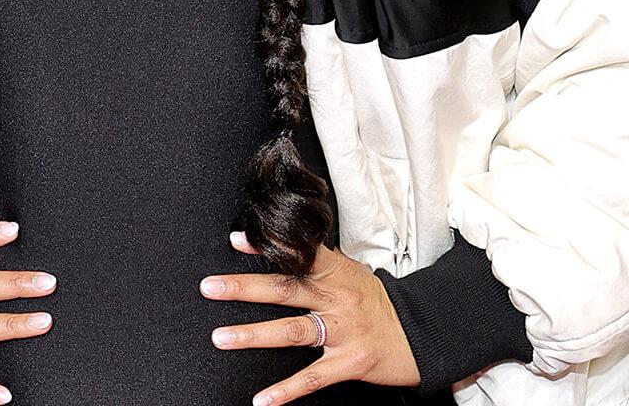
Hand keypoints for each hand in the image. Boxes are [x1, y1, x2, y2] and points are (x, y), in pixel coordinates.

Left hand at [200, 231, 420, 404]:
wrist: (420, 332)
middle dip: (244, 288)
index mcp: (334, 271)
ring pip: (291, 331)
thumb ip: (316, 261)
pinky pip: (313, 377)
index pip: (296, 253)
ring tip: (221, 337)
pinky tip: (263, 400)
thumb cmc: (376, 300)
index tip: (235, 241)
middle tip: (211, 287)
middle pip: (284, 290)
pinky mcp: (350, 363)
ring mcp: (342, 331)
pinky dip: (287, 391)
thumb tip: (281, 246)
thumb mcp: (348, 271)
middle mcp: (336, 298)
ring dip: (253, 335)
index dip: (267, 246)